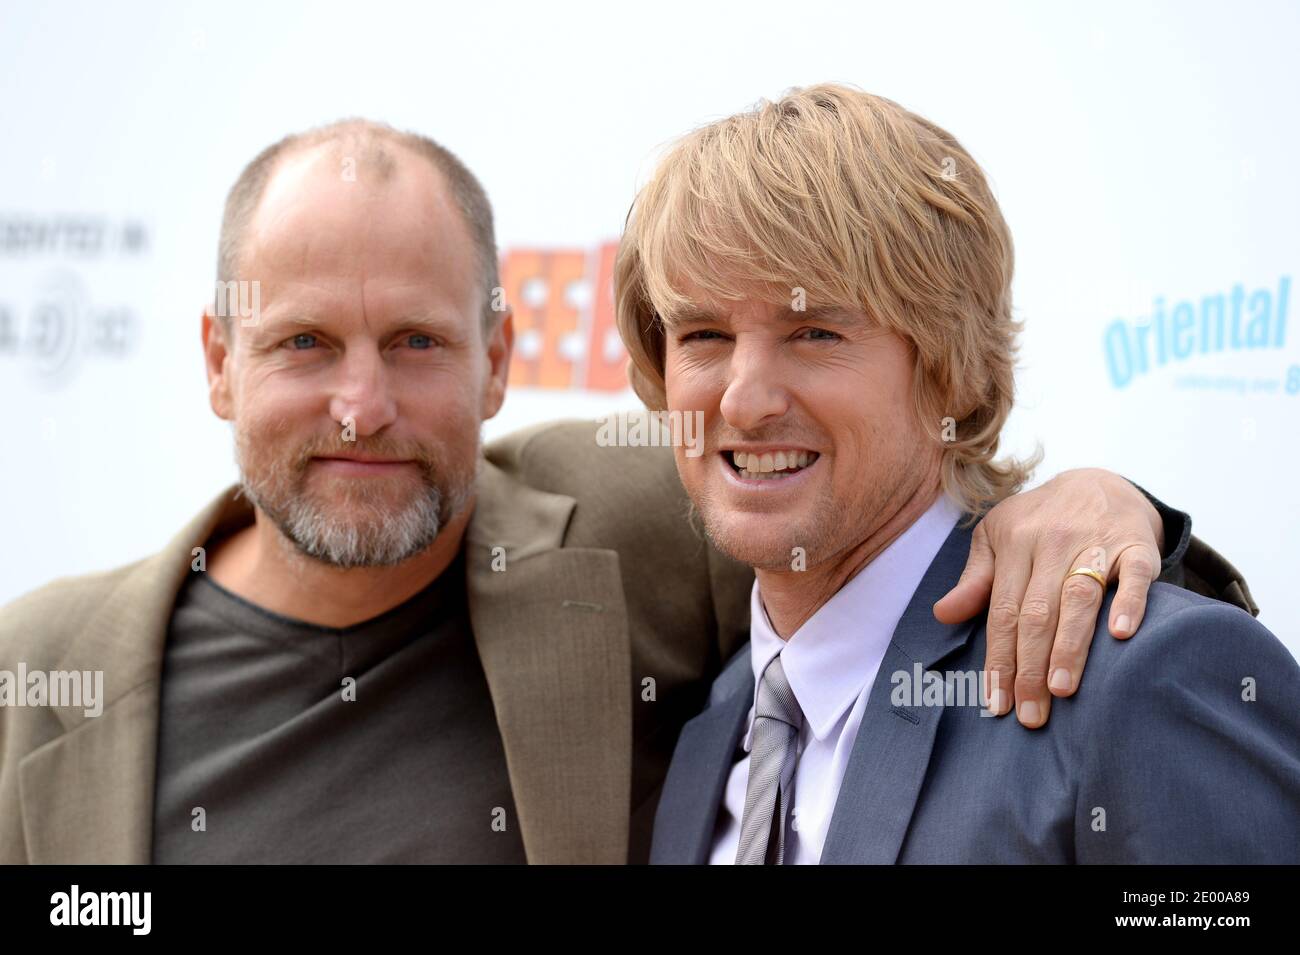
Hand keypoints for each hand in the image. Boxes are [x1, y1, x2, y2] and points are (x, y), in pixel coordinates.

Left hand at [932, 468, 1163, 728]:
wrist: (1100, 482)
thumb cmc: (1039, 521)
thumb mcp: (996, 537)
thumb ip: (975, 579)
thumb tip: (943, 614)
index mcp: (1015, 544)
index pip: (1003, 611)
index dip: (999, 658)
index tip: (995, 702)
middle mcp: (1053, 542)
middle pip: (1038, 612)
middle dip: (1030, 667)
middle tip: (1029, 714)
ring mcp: (1096, 543)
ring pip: (1079, 597)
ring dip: (1070, 646)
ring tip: (1061, 690)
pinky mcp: (1138, 546)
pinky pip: (1135, 575)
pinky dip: (1129, 603)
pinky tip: (1120, 635)